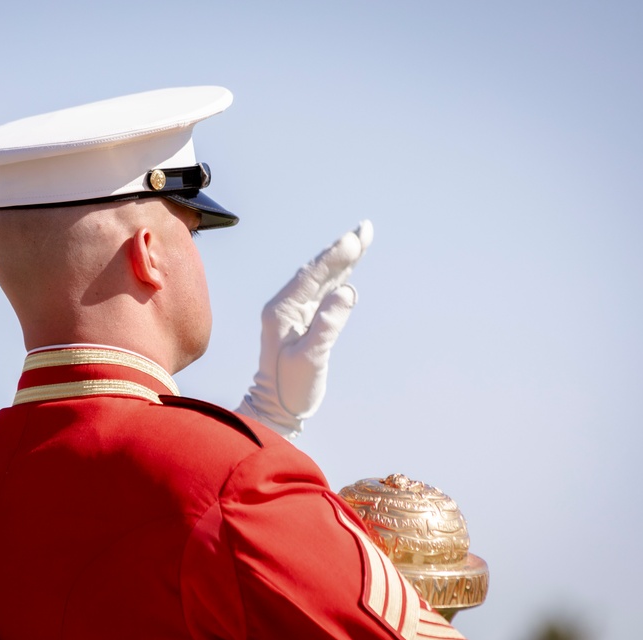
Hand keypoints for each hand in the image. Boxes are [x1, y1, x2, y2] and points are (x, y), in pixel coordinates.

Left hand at [236, 220, 372, 439]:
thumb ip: (327, 325)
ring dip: (342, 259)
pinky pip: (323, 292)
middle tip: (366, 228)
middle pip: (317, 271)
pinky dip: (338, 277)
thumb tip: (348, 292)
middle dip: (342, 249)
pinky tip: (348, 268)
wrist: (276, 409)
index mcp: (282, 311)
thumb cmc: (290, 387)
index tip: (355, 239)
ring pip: (322, 279)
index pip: (312, 276)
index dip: (335, 256)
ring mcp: (294, 312)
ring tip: (363, 238)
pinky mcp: (303, 321)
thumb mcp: (310, 359)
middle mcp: (286, 306)